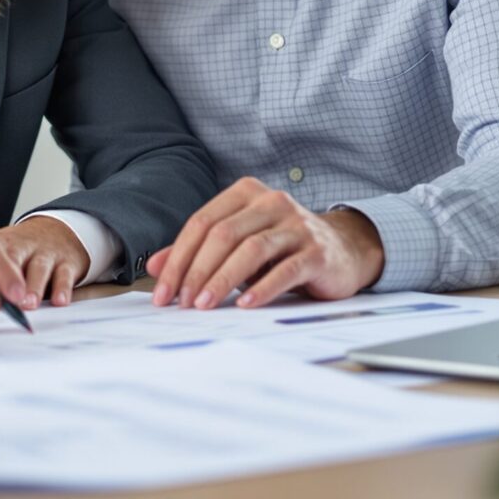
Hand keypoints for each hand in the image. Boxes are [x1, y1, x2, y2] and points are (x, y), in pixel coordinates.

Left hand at [0, 216, 91, 307]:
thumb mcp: (0, 252)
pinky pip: (65, 274)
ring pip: (39, 267)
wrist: (58, 232)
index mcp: (0, 244)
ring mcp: (45, 254)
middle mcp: (23, 246)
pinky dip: (63, 288)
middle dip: (6, 277)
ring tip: (28, 304)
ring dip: (33, 286)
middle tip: (0, 297)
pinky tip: (59, 300)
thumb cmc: (22, 251)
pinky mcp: (67, 262)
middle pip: (12, 257)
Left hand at [146, 178, 383, 308]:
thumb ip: (199, 251)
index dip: (178, 259)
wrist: (342, 250)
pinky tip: (246, 305)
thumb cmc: (281, 248)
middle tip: (181, 303)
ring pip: (251, 249)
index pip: (201, 223)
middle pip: (222, 234)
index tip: (163, 293)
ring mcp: (297, 225)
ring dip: (223, 280)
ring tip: (204, 305)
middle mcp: (271, 202)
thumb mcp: (238, 243)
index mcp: (246, 193)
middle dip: (196, 271)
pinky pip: (285, 269)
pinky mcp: (317, 251)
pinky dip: (263, 288)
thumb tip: (156, 266)